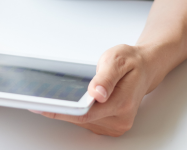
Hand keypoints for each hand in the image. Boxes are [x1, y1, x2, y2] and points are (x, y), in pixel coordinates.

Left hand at [36, 45, 155, 136]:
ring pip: (83, 122)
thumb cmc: (131, 62)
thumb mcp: (117, 60)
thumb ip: (106, 77)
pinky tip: (70, 101)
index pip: (85, 113)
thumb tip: (97, 93)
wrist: (145, 68)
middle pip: (81, 119)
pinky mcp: (111, 125)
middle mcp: (120, 118)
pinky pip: (88, 121)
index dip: (62, 111)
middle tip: (40, 98)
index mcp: (121, 102)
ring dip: (68, 111)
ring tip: (54, 97)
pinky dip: (76, 113)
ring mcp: (116, 124)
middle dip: (61, 110)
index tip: (42, 107)